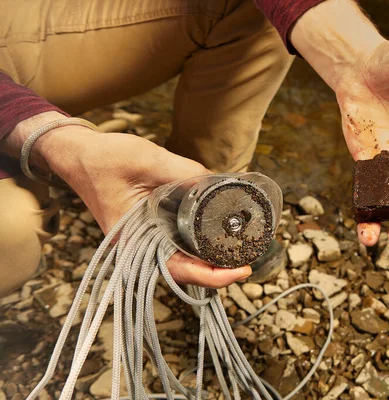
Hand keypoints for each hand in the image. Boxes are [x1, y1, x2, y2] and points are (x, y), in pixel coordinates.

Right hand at [7, 113, 251, 286]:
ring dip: (212, 258)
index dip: (214, 276)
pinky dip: (200, 242)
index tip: (241, 271)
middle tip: (251, 258)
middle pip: (187, 270)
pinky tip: (220, 233)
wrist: (78, 154)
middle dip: (220, 270)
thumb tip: (218, 184)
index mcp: (135, 240)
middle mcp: (140, 246)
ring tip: (242, 249)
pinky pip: (178, 241)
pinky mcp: (150, 226)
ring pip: (184, 258)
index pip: (180, 271)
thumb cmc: (104, 160)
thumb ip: (185, 172)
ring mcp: (145, 238)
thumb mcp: (148, 160)